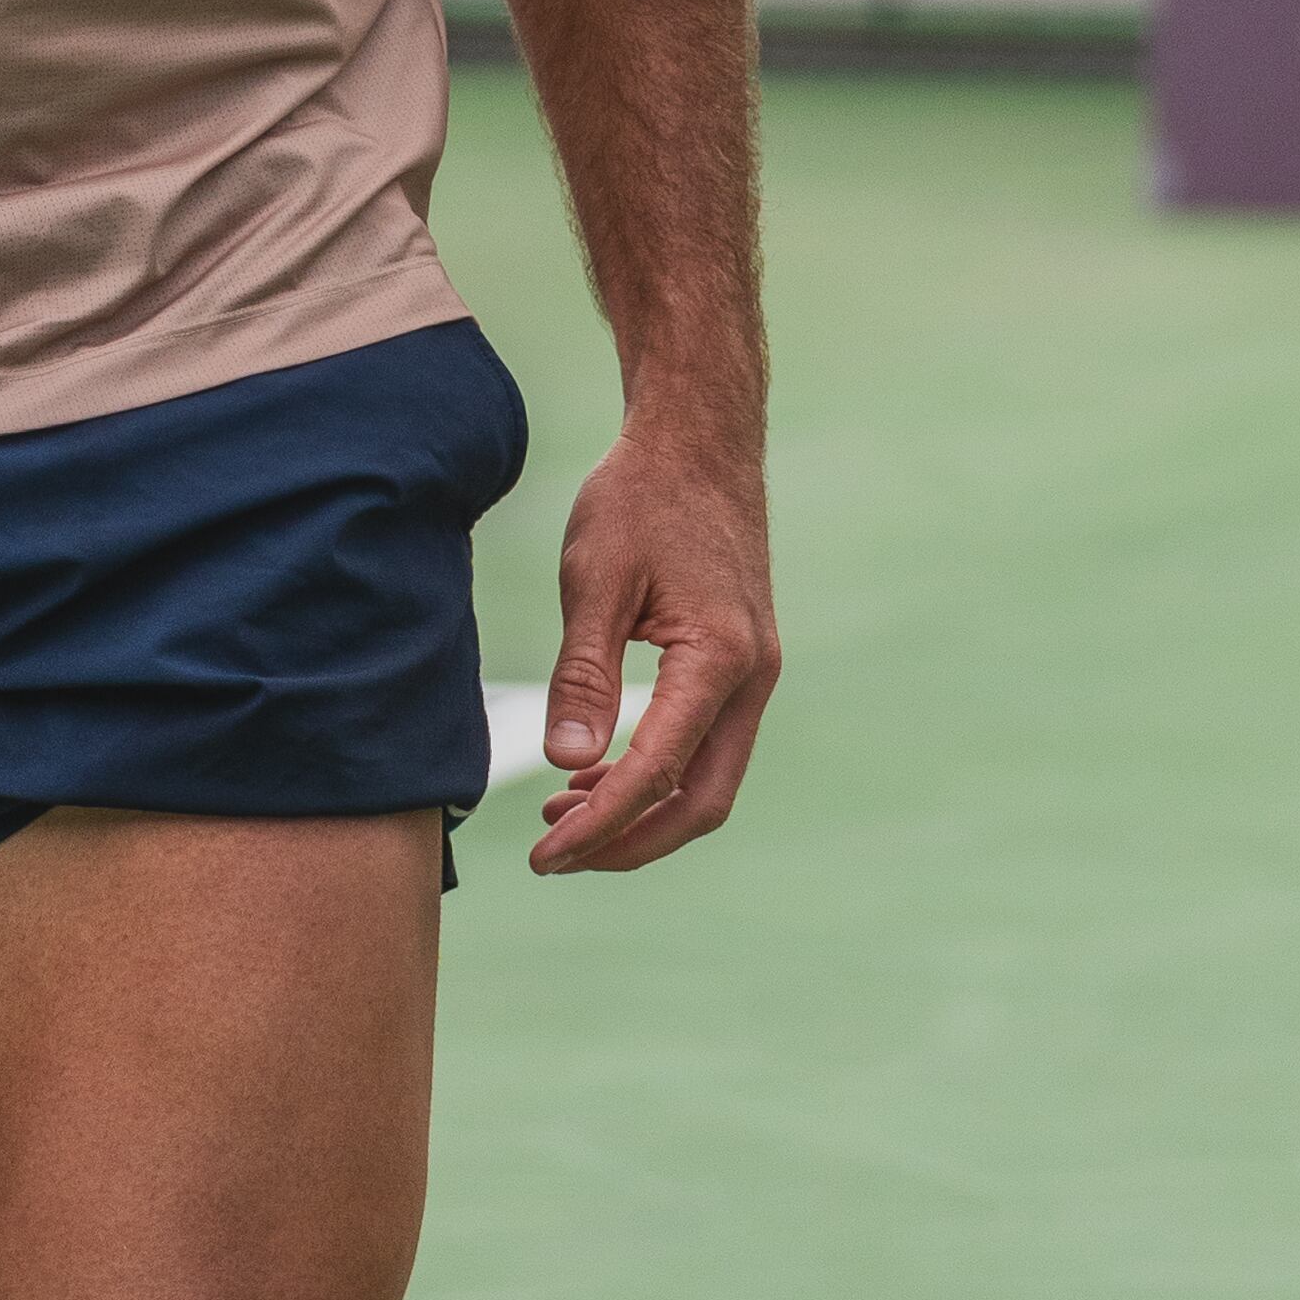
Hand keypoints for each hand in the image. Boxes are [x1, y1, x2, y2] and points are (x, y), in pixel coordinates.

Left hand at [528, 409, 778, 875]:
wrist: (698, 442)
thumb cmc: (642, 498)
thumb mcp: (597, 578)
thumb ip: (584, 674)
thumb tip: (569, 763)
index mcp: (720, 658)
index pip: (659, 771)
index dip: (601, 824)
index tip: (545, 856)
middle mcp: (752, 677)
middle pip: (701, 802)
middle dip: (628, 842)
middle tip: (553, 857)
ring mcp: (753, 674)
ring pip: (706, 780)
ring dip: (639, 812)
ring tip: (559, 817)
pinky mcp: (739, 664)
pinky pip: (703, 744)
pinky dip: (653, 774)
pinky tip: (594, 772)